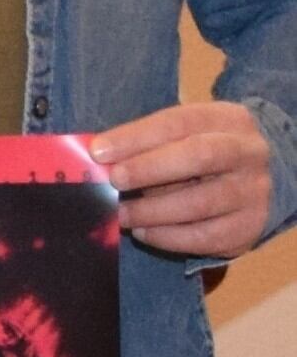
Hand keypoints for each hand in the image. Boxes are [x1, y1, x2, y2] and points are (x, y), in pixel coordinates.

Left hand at [91, 100, 276, 261]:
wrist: (259, 180)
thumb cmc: (201, 153)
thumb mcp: (182, 136)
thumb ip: (145, 143)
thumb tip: (98, 158)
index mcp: (228, 120)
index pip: (180, 122)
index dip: (136, 137)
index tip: (99, 151)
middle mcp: (248, 153)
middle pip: (200, 156)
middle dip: (149, 168)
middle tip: (114, 180)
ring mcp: (254, 192)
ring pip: (200, 203)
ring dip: (151, 211)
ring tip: (121, 214)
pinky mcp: (249, 227)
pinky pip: (205, 237)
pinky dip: (167, 237)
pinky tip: (143, 232)